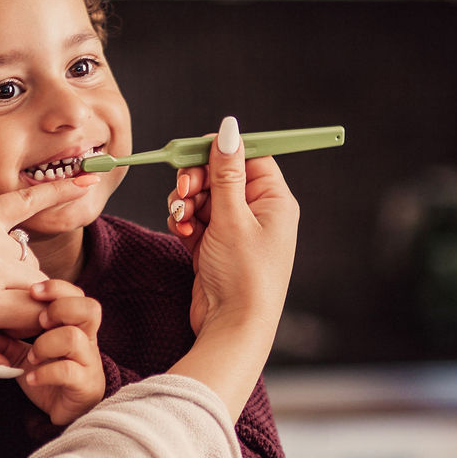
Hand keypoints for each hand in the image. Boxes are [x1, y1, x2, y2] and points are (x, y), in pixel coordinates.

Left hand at [0, 175, 96, 379]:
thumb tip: (6, 366)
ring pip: (32, 262)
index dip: (30, 332)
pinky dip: (57, 192)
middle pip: (40, 293)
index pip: (38, 323)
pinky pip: (28, 200)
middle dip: (26, 306)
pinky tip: (86, 183)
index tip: (9, 334)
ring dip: (21, 275)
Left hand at [0, 280, 104, 427]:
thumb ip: (1, 342)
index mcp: (73, 326)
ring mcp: (89, 363)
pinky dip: (45, 372)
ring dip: (48, 343)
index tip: (28, 296)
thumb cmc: (41, 379)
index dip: (52, 292)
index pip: (72, 293)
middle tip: (37, 321)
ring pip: (76, 337)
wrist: (69, 423)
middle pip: (89, 307)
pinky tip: (30, 378)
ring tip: (31, 355)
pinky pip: (70, 371)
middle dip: (60, 308)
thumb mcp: (16, 357)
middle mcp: (87, 340)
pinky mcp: (87, 387)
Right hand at [164, 126, 298, 338]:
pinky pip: (194, 220)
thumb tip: (229, 130)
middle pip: (220, 175)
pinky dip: (184, 222)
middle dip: (196, 180)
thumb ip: (225, 172)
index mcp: (274, 201)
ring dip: (185, 203)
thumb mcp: (232, 217)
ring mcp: (235, 231)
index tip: (193, 151)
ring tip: (183, 220)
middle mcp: (257, 213)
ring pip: (202, 197)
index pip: (249, 157)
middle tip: (183, 191)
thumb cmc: (244, 276)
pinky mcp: (214, 247)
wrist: (233, 328)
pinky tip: (182, 233)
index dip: (221, 151)